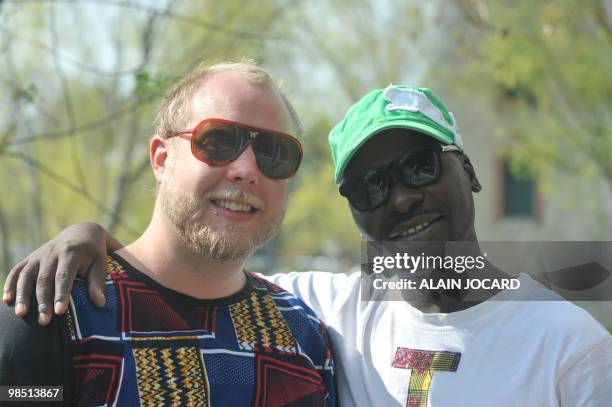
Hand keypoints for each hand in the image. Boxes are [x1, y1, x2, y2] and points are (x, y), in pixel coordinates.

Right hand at [2, 222, 121, 324]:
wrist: (81, 232)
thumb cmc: (94, 253)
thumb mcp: (100, 263)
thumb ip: (98, 282)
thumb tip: (100, 304)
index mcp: (71, 251)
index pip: (64, 275)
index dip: (61, 294)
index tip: (60, 312)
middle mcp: (52, 252)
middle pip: (44, 279)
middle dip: (43, 301)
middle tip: (44, 321)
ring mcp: (39, 254)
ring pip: (27, 275)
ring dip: (22, 294)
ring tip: (21, 314)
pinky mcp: (30, 258)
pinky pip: (17, 270)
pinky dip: (10, 284)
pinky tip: (7, 300)